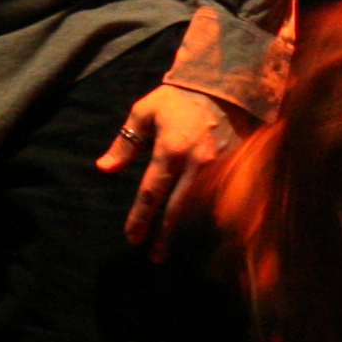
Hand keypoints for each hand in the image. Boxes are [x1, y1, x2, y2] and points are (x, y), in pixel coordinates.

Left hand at [98, 81, 248, 254]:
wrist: (227, 85)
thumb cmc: (180, 98)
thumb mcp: (145, 112)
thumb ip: (125, 142)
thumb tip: (105, 168)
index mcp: (171, 150)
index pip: (152, 193)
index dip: (141, 218)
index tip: (133, 238)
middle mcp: (197, 163)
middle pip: (178, 210)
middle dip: (165, 235)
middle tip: (154, 256)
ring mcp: (221, 168)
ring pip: (201, 210)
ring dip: (187, 231)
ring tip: (173, 248)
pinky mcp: (237, 168)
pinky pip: (221, 201)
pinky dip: (209, 219)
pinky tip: (200, 231)